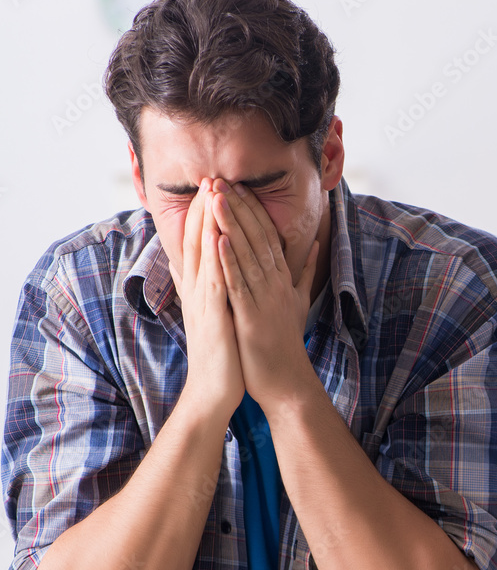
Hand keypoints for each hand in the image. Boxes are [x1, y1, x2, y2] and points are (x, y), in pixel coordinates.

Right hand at [169, 179, 244, 419]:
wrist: (215, 391)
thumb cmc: (223, 354)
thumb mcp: (218, 315)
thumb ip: (211, 289)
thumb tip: (203, 268)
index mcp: (204, 289)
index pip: (205, 244)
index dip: (210, 216)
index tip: (217, 188)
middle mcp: (199, 291)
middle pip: (200, 242)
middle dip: (206, 210)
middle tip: (211, 178)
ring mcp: (205, 302)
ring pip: (204, 256)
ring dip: (208, 224)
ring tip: (213, 194)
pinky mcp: (214, 316)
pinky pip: (214, 282)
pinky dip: (215, 259)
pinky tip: (218, 237)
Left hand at [211, 180, 318, 411]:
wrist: (286, 382)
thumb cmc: (286, 344)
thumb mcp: (298, 302)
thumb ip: (306, 271)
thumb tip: (316, 245)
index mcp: (282, 279)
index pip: (267, 236)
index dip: (251, 209)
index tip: (235, 184)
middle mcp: (275, 284)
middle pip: (256, 238)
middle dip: (237, 207)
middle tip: (220, 178)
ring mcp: (264, 299)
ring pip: (246, 255)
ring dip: (230, 224)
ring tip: (216, 196)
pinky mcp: (251, 317)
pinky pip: (238, 284)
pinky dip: (228, 261)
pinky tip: (218, 239)